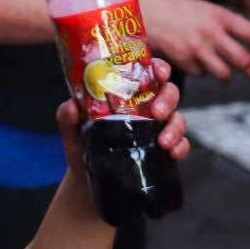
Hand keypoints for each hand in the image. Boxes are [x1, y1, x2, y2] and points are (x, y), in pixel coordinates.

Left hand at [55, 57, 190, 169]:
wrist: (87, 180)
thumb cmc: (81, 147)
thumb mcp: (72, 131)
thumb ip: (68, 117)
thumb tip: (70, 106)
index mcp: (127, 96)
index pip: (147, 74)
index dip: (158, 68)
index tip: (158, 73)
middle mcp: (146, 108)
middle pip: (168, 92)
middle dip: (168, 98)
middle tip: (157, 113)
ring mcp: (156, 129)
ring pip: (178, 118)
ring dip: (176, 127)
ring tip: (163, 142)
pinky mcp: (163, 150)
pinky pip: (181, 144)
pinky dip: (181, 147)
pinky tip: (173, 154)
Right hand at [140, 0, 249, 85]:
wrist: (145, 11)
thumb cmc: (175, 9)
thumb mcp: (204, 9)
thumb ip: (222, 24)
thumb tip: (238, 42)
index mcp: (221, 16)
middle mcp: (212, 32)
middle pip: (242, 59)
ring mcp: (197, 48)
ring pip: (222, 73)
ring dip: (226, 76)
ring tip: (226, 75)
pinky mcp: (183, 60)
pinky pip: (200, 74)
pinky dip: (201, 72)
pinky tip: (194, 63)